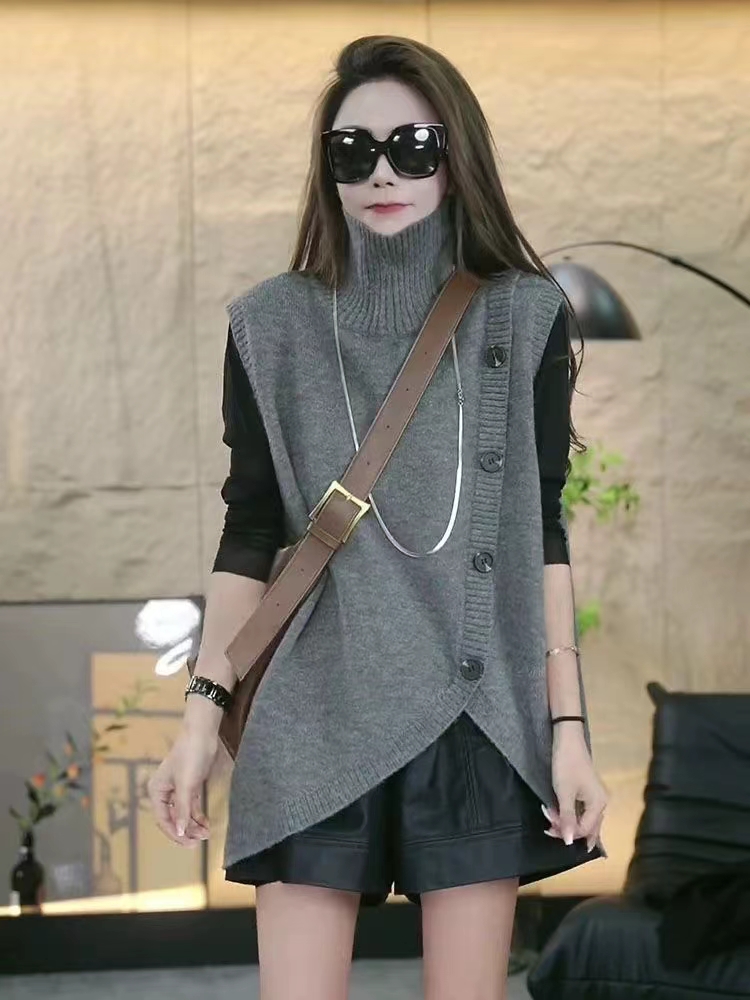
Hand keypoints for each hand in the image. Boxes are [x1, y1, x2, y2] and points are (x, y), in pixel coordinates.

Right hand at [147, 724, 218, 847]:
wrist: (203, 733)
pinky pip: (191, 806)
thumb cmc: (190, 755)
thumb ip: (183, 810)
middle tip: (199, 842)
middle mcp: (164, 791)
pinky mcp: (190, 785)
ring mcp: (177, 789)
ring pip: (183, 814)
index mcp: (157, 791)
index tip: (189, 844)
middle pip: (173, 819)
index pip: (163, 819)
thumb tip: (180, 831)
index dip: (175, 834)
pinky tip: (206, 824)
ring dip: (193, 825)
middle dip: (185, 831)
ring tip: (206, 834)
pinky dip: (198, 816)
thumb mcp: (186, 785)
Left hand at [544, 725, 607, 851]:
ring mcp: (595, 797)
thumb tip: (569, 842)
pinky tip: (556, 811)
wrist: (567, 740)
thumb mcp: (564, 793)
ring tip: (550, 817)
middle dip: (567, 829)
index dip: (567, 832)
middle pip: (586, 827)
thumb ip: (567, 818)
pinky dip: (568, 812)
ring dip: (566, 821)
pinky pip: (580, 810)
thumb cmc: (566, 765)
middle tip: (548, 827)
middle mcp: (601, 803)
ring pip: (582, 819)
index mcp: (599, 804)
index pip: (584, 830)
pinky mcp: (587, 791)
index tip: (549, 827)